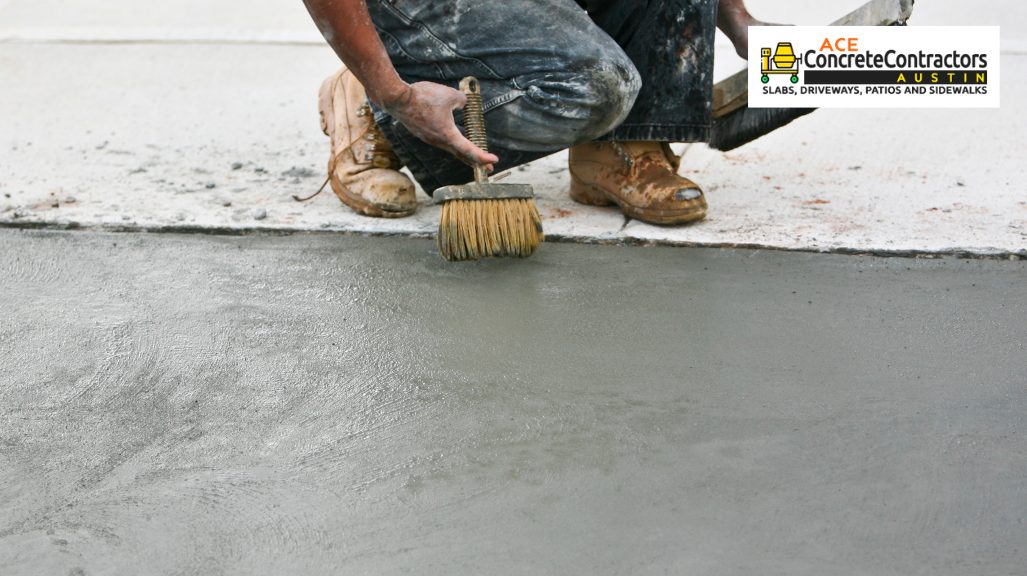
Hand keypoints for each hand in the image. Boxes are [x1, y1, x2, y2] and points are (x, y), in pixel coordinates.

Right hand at [382, 81, 497, 171]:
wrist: (397, 99)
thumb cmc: (423, 97)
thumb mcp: (450, 94)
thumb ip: (462, 101)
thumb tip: (464, 103)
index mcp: (448, 135)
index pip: (469, 150)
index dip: (482, 156)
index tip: (493, 161)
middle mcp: (438, 141)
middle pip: (460, 154)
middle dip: (476, 162)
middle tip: (488, 168)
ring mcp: (429, 138)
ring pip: (450, 148)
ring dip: (462, 152)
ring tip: (472, 154)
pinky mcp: (422, 133)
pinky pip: (439, 139)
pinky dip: (450, 142)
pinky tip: (450, 135)